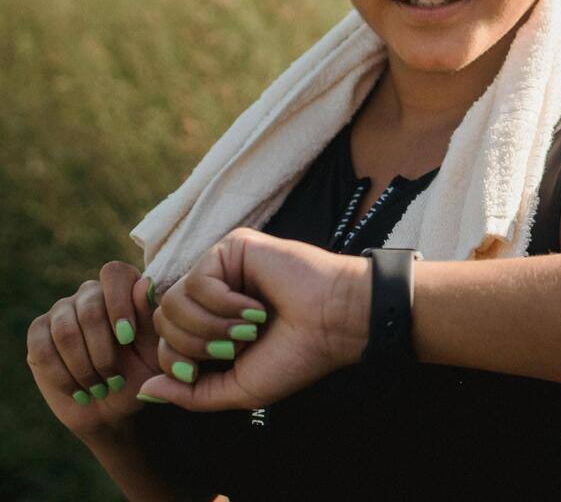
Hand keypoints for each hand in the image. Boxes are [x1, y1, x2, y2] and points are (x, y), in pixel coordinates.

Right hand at [26, 262, 164, 441]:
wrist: (115, 405)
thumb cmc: (142, 373)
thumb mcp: (155, 350)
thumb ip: (149, 318)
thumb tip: (144, 284)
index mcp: (124, 289)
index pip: (114, 274)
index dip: (119, 304)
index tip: (127, 338)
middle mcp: (91, 293)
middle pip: (89, 309)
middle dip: (103, 351)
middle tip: (116, 380)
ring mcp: (62, 311)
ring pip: (65, 331)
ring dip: (84, 367)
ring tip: (100, 388)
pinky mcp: (39, 333)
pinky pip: (42, 348)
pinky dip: (62, 374)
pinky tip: (78, 390)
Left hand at [140, 227, 367, 410]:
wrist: (334, 323)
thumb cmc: (296, 355)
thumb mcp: (238, 388)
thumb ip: (191, 393)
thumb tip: (145, 389)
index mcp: (213, 324)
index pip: (164, 341)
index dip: (180, 361)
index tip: (218, 365)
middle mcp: (213, 293)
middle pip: (163, 321)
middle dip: (197, 344)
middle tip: (240, 345)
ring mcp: (222, 268)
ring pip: (174, 301)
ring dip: (211, 325)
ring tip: (250, 327)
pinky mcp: (232, 248)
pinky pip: (197, 281)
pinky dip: (224, 303)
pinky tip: (256, 306)